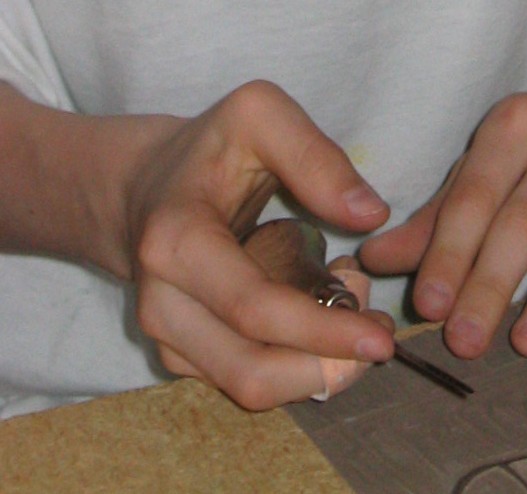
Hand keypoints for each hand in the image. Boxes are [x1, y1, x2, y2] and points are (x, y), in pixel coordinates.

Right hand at [124, 81, 394, 408]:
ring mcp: (168, 336)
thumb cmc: (211, 151)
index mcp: (176, 242)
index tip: (382, 338)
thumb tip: (370, 214)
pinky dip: (297, 369)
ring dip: (318, 373)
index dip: (322, 332)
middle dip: (329, 364)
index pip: (254, 309)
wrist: (142, 188)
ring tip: (355, 325)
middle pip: (252, 370)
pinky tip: (321, 329)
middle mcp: (161, 302)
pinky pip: (248, 384)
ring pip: (252, 388)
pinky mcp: (183, 357)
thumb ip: (314, 155)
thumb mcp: (259, 117)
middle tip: (378, 333)